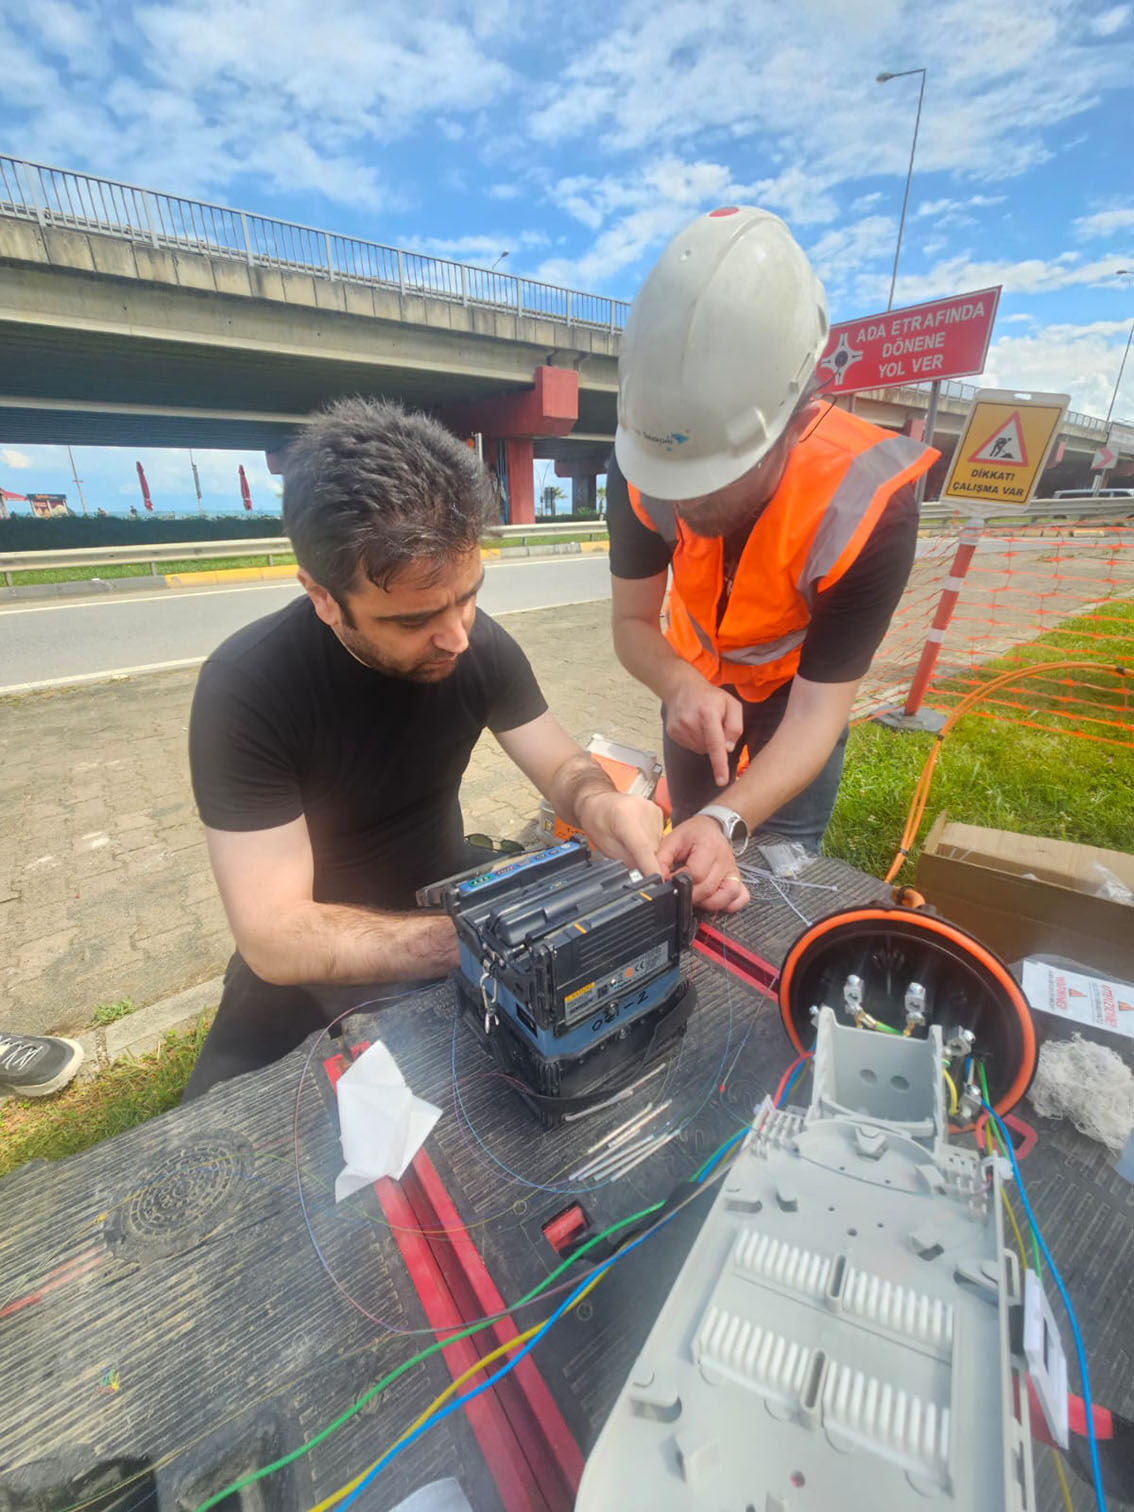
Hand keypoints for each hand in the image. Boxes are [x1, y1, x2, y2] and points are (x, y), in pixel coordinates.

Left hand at [576, 791, 664, 877]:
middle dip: (643, 858)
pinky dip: (649, 840)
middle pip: (652, 848)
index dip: (650, 867)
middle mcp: (641, 810)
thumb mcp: (605, 847)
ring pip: (657, 844)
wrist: (598, 802)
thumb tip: (643, 872)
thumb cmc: (595, 820)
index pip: (643, 848)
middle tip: (626, 851)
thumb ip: (626, 860)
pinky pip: (659, 836)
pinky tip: (636, 833)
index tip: (657, 881)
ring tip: (628, 838)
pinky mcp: (658, 811)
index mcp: (624, 816)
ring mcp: (651, 809)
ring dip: (646, 849)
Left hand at [657, 816, 749, 912]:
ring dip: (708, 903)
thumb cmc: (692, 835)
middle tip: (680, 891)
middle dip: (690, 896)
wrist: (711, 828)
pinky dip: (728, 905)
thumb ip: (661, 859)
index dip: (680, 881)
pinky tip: (714, 901)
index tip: (671, 880)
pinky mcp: (738, 880)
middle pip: (708, 889)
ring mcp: (733, 872)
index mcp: (709, 847)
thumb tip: (658, 880)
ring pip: (726, 897)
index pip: (696, 874)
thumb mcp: (672, 840)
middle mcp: (725, 860)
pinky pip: (740, 898)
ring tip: (695, 897)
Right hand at [664, 669, 743, 787]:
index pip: (715, 744)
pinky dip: (696, 740)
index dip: (719, 764)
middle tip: (713, 724)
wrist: (681, 688)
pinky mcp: (673, 733)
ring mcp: (679, 729)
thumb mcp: (732, 704)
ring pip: (700, 749)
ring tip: (702, 723)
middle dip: (716, 742)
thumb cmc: (710, 697)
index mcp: (707, 713)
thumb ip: (735, 726)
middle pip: (709, 748)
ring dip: (705, 742)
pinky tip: (694, 726)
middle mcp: (690, 722)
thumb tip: (728, 748)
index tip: (721, 781)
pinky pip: (691, 746)